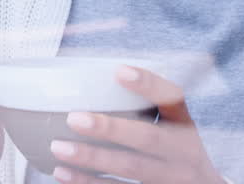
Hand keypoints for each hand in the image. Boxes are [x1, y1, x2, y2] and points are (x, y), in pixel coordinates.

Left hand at [50, 66, 226, 183]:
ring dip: (92, 158)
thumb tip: (98, 77)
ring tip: (58, 147)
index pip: (174, 98)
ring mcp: (170, 179)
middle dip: (110, 128)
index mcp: (185, 126)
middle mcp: (183, 153)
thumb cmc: (177, 155)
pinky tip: (63, 173)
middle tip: (74, 118)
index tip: (120, 71)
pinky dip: (88, 183)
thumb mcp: (177, 131)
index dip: (149, 84)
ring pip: (131, 167)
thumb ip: (148, 109)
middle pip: (148, 138)